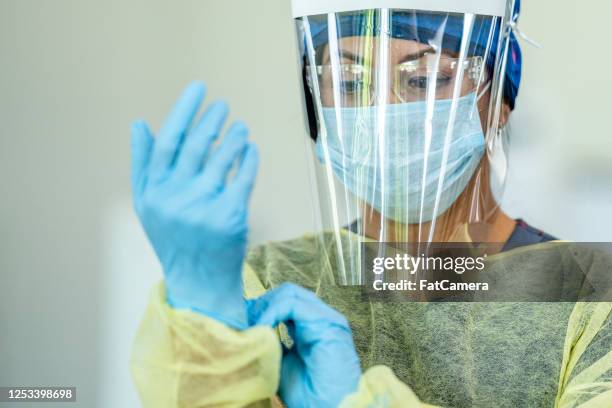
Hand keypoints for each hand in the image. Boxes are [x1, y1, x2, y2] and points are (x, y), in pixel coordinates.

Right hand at [130, 82, 258, 328]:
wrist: (198, 281)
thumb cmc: (173, 237)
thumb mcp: (148, 204)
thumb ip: (143, 164)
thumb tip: (138, 123)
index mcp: (153, 192)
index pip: (168, 141)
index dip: (184, 111)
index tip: (198, 88)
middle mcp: (176, 199)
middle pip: (196, 146)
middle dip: (211, 120)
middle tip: (223, 105)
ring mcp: (205, 209)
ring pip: (222, 159)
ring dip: (233, 137)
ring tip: (240, 126)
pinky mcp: (232, 218)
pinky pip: (243, 178)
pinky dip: (248, 159)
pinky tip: (250, 148)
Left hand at [249, 283, 361, 407]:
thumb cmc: (309, 394)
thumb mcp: (281, 361)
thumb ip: (270, 342)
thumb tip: (249, 327)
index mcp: (312, 326)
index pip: (285, 301)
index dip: (262, 306)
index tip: (242, 320)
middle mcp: (321, 318)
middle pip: (287, 293)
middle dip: (262, 303)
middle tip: (244, 320)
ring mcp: (326, 318)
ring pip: (290, 294)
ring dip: (265, 306)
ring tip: (252, 324)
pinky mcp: (327, 323)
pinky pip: (293, 305)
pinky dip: (273, 312)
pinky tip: (263, 327)